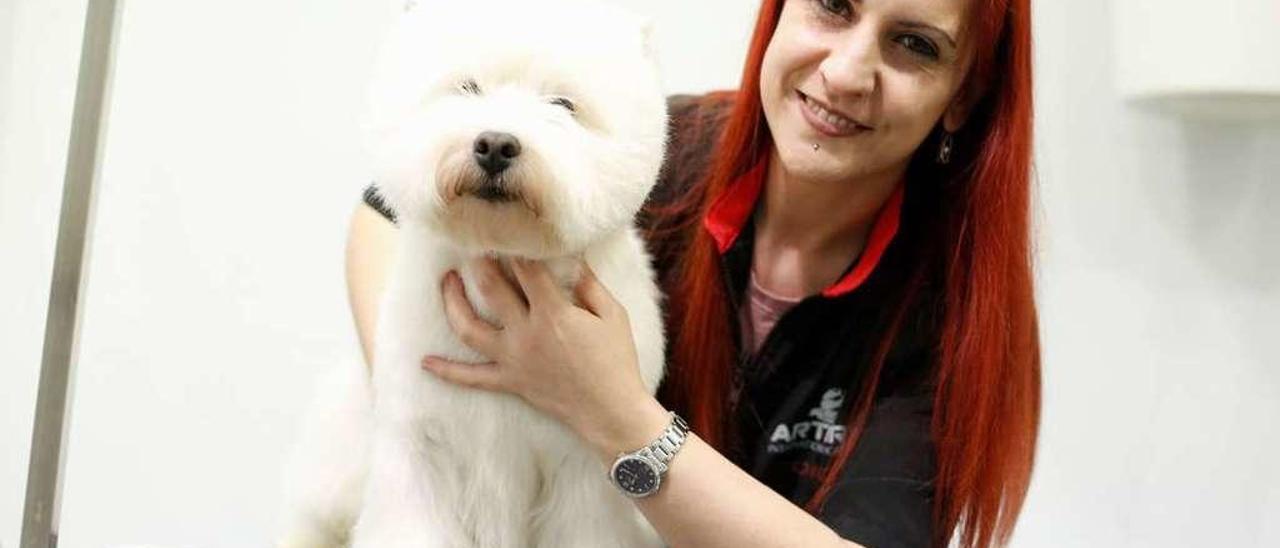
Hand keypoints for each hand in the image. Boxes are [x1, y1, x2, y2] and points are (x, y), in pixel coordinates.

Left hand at [422, 256, 658, 450]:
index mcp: (553, 314)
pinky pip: (471, 378)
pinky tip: (425, 362)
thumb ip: (589, 284)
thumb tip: (573, 256)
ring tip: (446, 281)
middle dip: (480, 263)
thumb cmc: (617, 361)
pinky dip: (447, 371)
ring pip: (469, 328)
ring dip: (452, 303)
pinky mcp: (509, 382)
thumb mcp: (612, 315)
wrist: (611, 412)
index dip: (518, 247)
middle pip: (491, 289)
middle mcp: (526, 334)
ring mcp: (513, 360)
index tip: (511, 231)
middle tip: (474, 246)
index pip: (527, 269)